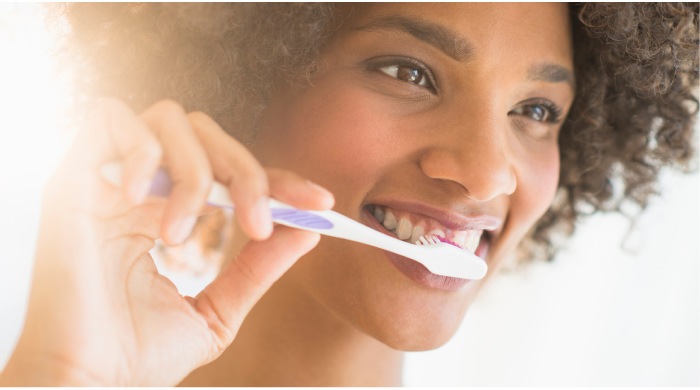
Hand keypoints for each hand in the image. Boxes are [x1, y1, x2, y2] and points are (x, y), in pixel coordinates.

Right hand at [0, 99, 333, 384]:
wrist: (88, 385)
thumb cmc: (138, 355)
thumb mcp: (217, 310)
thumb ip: (258, 268)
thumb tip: (307, 230)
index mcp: (165, 212)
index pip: (231, 172)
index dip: (277, 179)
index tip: (320, 203)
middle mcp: (137, 188)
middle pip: (206, 133)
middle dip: (246, 172)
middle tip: (258, 224)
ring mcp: (105, 179)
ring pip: (167, 120)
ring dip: (192, 171)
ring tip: (179, 236)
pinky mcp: (70, 179)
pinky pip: (107, 118)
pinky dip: (139, 151)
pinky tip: (139, 201)